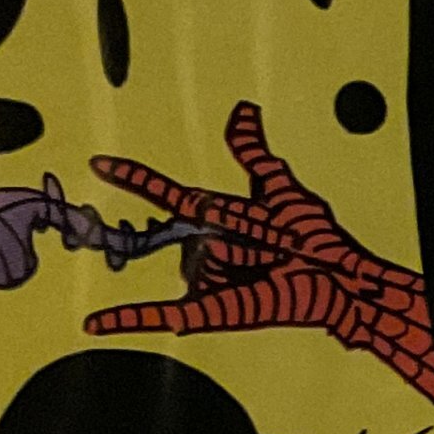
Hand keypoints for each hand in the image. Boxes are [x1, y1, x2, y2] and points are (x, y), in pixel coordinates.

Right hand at [85, 104, 433, 398]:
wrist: (340, 280)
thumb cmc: (314, 236)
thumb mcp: (282, 187)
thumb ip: (254, 152)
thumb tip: (242, 110)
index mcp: (215, 216)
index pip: (167, 193)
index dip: (136, 178)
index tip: (100, 163)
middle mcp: (204, 247)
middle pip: (193, 231)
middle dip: (235, 236)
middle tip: (273, 245)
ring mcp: (204, 281)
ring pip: (199, 264)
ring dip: (237, 264)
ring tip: (269, 269)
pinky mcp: (209, 311)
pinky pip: (164, 314)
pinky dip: (129, 319)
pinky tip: (94, 324)